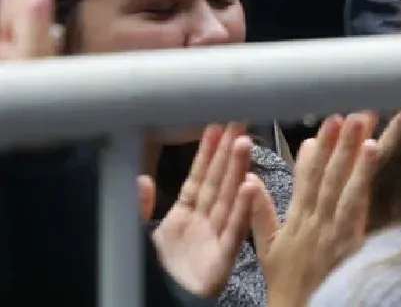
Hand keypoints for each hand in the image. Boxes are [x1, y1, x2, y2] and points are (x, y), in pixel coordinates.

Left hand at [149, 123, 261, 299]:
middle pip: (217, 184)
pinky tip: (250, 186)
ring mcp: (214, 240)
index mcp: (182, 217)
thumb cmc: (151, 275)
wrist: (154, 305)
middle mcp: (202, 224)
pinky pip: (233, 232)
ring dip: (238, 172)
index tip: (217, 127)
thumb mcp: (138, 237)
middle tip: (239, 123)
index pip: (198, 178)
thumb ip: (139, 208)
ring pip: (227, 200)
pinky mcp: (221, 260)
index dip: (207, 153)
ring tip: (244, 144)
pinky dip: (242, 209)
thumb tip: (142, 179)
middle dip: (228, 153)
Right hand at [255, 111, 400, 306]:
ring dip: (351, 148)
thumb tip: (249, 181)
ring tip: (362, 120)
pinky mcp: (349, 237)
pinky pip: (358, 201)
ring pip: (342, 180)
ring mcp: (332, 227)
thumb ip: (260, 213)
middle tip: (348, 112)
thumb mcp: (267, 248)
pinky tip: (373, 152)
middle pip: (327, 174)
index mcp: (297, 220)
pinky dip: (364, 175)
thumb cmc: (288, 282)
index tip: (324, 125)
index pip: (306, 179)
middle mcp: (314, 219)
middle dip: (338, 141)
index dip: (315, 151)